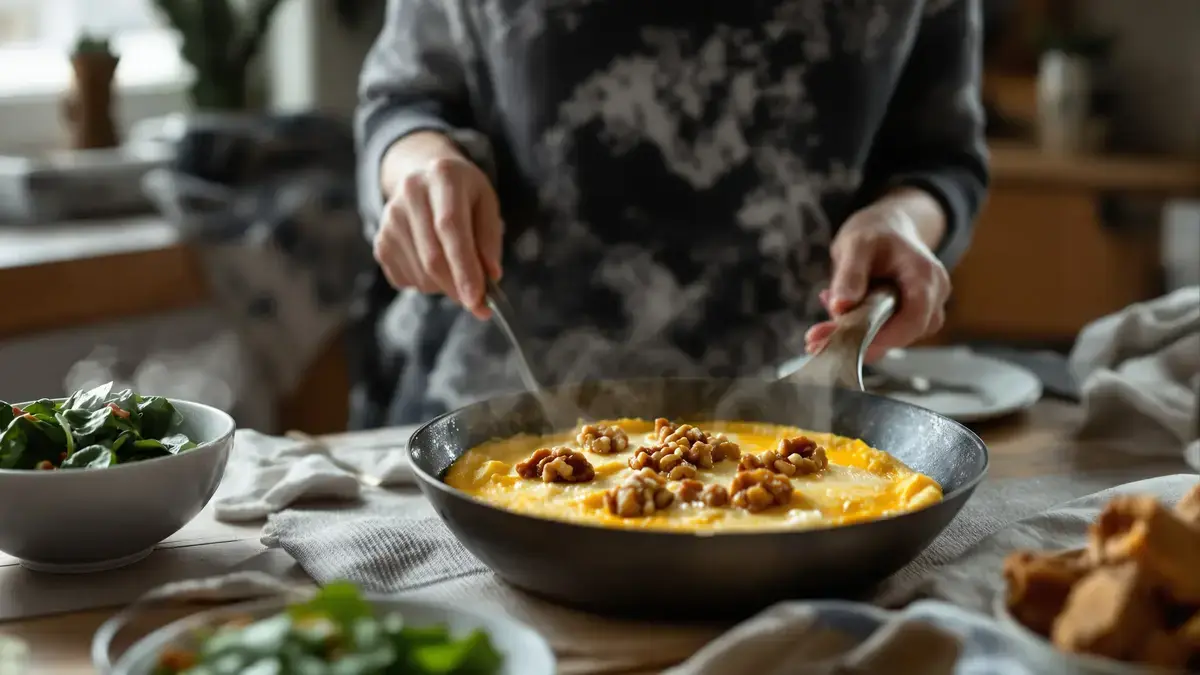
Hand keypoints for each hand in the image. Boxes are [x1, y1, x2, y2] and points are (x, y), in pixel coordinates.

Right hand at [373, 131, 502, 318]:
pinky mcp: (380, 240)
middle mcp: (410, 193)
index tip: (477, 299)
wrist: (424, 177)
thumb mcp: (486, 204)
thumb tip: (490, 277)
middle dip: (457, 287)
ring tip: (457, 268)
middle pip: (432, 257)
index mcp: (443, 176)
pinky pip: (406, 280)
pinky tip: (435, 263)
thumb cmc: (463, 195)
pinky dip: (427, 284)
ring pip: (420, 274)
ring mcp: (390, 218)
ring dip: (445, 286)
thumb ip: (490, 239)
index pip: (450, 227)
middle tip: (478, 303)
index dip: (464, 267)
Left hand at [805, 199, 950, 361]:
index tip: (842, 337)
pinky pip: (889, 335)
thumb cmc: (873, 233)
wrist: (886, 229)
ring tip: (830, 314)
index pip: (914, 319)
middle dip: (861, 338)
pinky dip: (863, 331)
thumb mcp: (855, 245)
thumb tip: (840, 308)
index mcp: (925, 275)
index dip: (882, 336)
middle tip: (817, 334)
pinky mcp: (912, 318)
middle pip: (905, 334)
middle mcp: (935, 295)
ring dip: (859, 335)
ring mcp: (928, 308)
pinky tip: (843, 313)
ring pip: (894, 338)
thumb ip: (849, 275)